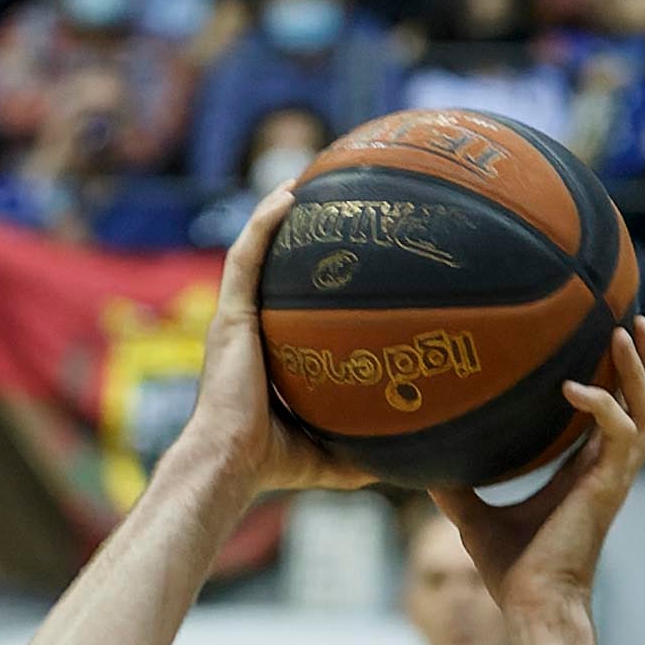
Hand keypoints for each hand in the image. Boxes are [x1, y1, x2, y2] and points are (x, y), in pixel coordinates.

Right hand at [175, 191, 378, 499]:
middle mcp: (248, 328)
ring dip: (275, 213)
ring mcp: (235, 319)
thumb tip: (415, 462)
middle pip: (270, 268)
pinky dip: (264, 224)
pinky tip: (288, 198)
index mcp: (267, 354)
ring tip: (305, 180)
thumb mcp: (331, 455)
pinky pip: (246, 258)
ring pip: (254, 251)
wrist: (231, 462)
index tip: (340, 257)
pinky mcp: (229, 315)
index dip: (307, 278)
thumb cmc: (273, 465)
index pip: (287, 306)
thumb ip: (364, 450)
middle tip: (328, 205)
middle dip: (291, 234)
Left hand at [425, 317, 644, 627]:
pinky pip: (622, 430)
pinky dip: (603, 403)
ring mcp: (614, 478)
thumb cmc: (511, 572)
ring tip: (626, 330)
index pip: (614, 416)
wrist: (531, 606)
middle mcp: (608, 471)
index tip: (604, 339)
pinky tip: (573, 386)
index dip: (617, 380)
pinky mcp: (609, 486)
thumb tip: (421, 464)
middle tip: (631, 319)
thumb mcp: (472, 517)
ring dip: (643, 371)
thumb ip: (456, 487)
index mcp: (585, 474)